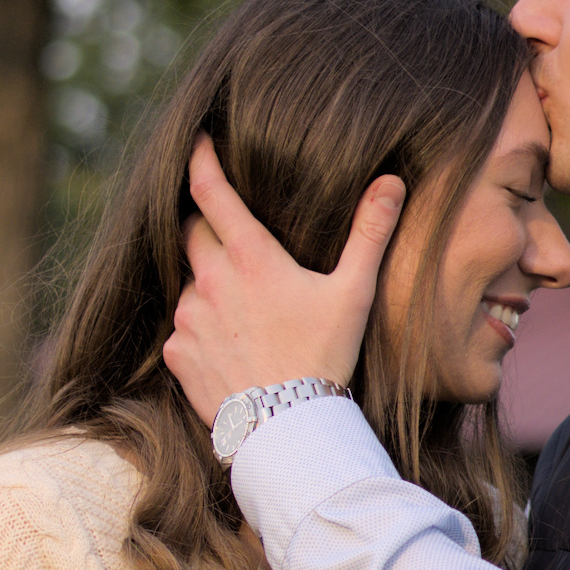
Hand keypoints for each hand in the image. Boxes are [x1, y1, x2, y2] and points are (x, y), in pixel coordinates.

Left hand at [162, 138, 405, 430]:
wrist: (289, 428)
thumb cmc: (324, 358)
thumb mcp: (353, 293)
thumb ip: (370, 234)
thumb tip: (392, 182)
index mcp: (249, 257)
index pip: (210, 191)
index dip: (199, 160)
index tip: (195, 141)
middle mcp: (210, 281)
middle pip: (190, 233)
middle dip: (205, 227)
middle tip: (232, 242)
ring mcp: (188, 318)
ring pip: (188, 285)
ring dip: (207, 288)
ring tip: (243, 315)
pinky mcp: (177, 354)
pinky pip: (181, 331)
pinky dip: (199, 332)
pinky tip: (230, 350)